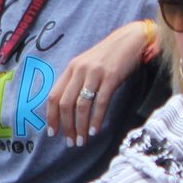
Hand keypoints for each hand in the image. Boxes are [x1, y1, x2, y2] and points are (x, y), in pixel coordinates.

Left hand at [46, 21, 151, 145]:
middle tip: (70, 143)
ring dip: (80, 126)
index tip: (52, 133)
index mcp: (71, 68)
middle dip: (66, 126)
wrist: (131, 40)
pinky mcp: (111, 77)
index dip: (51, 116)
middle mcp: (79, 70)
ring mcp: (95, 73)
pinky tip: (95, 131)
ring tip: (82, 141)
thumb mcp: (88, 65)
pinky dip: (96, 119)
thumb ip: (78, 81)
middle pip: (66, 103)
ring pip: (82, 105)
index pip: (54, 95)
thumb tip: (69, 108)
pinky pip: (100, 102)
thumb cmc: (110, 56)